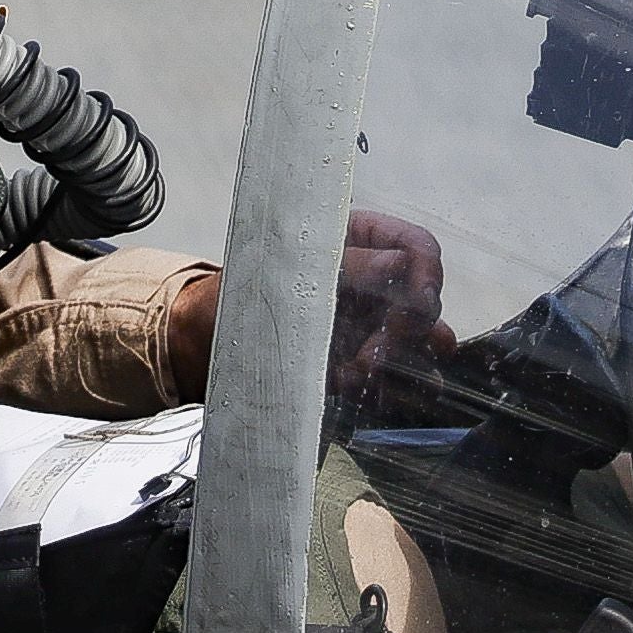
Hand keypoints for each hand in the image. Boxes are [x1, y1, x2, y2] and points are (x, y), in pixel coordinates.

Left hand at [154, 210, 455, 408]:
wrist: (205, 343)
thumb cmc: (242, 290)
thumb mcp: (293, 267)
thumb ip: (351, 264)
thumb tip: (405, 262)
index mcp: (358, 241)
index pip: (417, 247)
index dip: (428, 274)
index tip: (421, 305)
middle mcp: (371, 282)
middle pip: (422, 301)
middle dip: (407, 330)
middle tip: (374, 354)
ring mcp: (367, 325)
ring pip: (414, 345)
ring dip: (402, 363)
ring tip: (362, 374)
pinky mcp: (357, 365)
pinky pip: (392, 378)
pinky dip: (387, 388)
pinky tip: (363, 392)